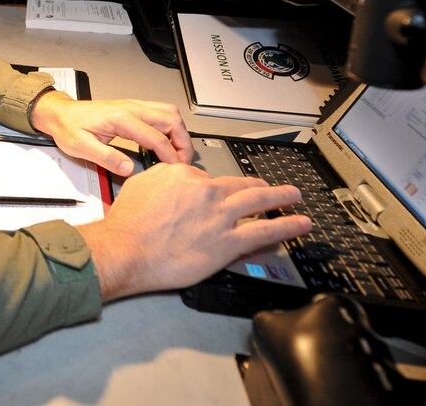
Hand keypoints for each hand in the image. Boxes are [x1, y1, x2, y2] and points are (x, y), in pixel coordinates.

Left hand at [30, 91, 191, 175]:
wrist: (61, 114)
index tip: (174, 170)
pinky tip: (163, 144)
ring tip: (176, 154)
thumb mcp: (81, 147)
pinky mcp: (133, 109)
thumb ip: (106, 158)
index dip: (170, 155)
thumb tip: (129, 168)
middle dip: (182, 142)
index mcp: (120, 117)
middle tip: (181, 162)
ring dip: (178, 133)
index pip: (156, 137)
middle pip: (171, 119)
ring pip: (169, 113)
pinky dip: (169, 128)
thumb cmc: (69, 127)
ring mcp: (133, 106)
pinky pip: (160, 114)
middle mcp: (130, 108)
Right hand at [76, 162, 311, 300]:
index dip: (215, 190)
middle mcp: (207, 191)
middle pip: (241, 184)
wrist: (125, 250)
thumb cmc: (127, 224)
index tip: (219, 197)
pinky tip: (300, 224)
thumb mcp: (140, 185)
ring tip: (293, 196)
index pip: (209, 179)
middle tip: (273, 188)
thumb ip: (163, 179)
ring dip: (281, 197)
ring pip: (259, 201)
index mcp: (184, 175)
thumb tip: (173, 180)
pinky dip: (287, 226)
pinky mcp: (228, 243)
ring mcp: (220, 216)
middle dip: (260, 185)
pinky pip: (264, 232)